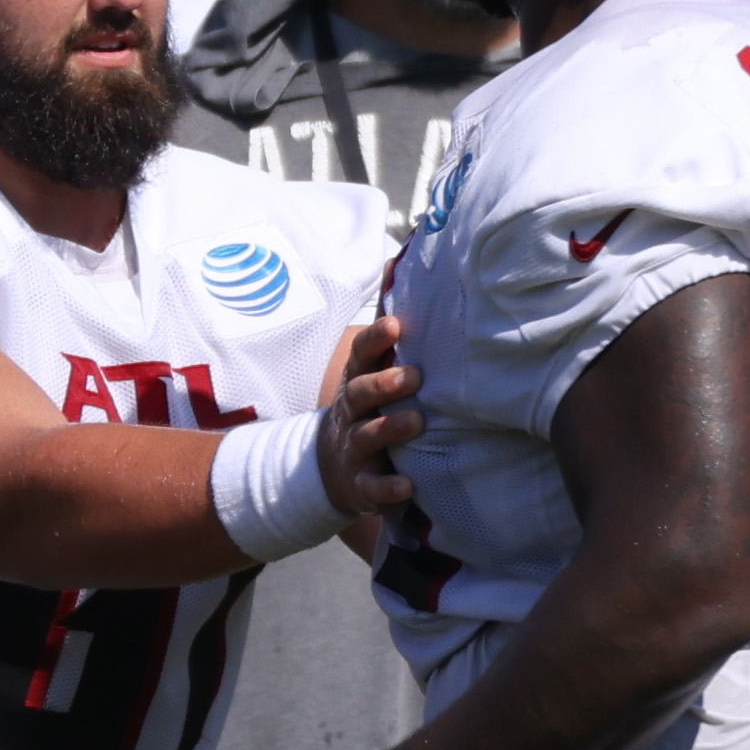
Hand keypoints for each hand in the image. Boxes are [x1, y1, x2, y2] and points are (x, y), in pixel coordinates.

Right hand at [321, 313, 423, 521]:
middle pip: (359, 394)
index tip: (395, 326)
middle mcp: (352, 412)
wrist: (333, 468)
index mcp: (358, 380)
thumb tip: (399, 261)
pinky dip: (388, 487)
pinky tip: (408, 485)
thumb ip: (386, 326)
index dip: (375, 341)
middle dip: (383, 384)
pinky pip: (373, 487)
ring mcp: (354, 448)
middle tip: (412, 376)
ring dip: (389, 429)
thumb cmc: (367, 406)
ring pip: (366, 437)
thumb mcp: (370, 368)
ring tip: (416, 422)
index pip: (362, 356)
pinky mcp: (361, 485)